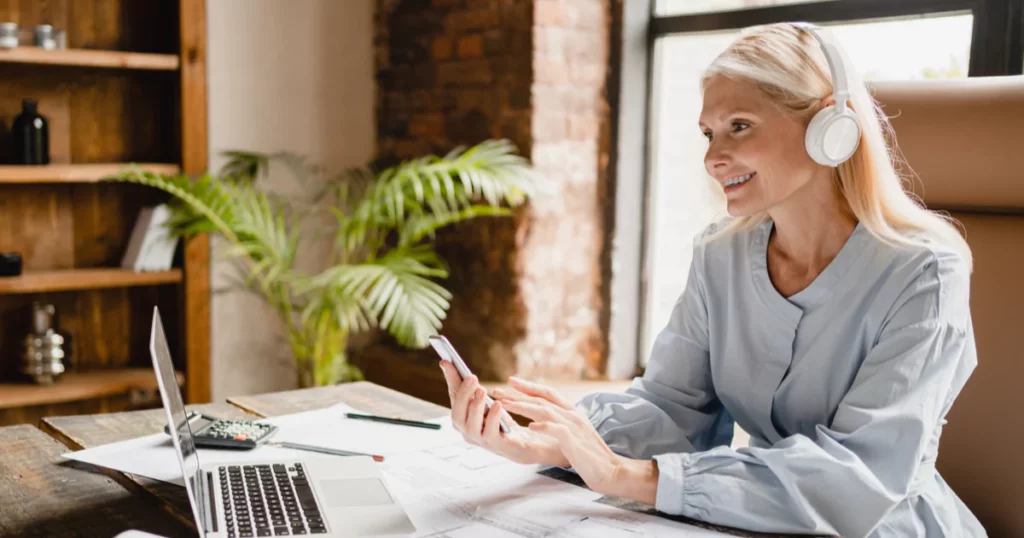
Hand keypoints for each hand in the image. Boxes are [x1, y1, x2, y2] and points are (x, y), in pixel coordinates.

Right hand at [439, 360, 568, 466]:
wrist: (526, 444)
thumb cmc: (503, 423)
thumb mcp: (485, 402)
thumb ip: (470, 387)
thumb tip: (449, 364)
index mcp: (464, 419)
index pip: (454, 398)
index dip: (450, 380)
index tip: (447, 361)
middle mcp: (468, 431)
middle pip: (457, 415)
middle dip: (463, 395)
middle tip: (471, 377)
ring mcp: (482, 441)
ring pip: (471, 426)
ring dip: (475, 406)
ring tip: (482, 390)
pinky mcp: (499, 446)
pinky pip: (491, 433)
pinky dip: (493, 418)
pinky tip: (498, 404)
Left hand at [496, 377, 657, 502]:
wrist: (612, 471)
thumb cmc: (591, 456)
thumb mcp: (575, 434)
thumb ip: (560, 424)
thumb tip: (539, 420)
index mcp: (572, 412)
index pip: (548, 393)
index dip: (529, 386)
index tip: (511, 381)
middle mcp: (572, 415)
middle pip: (542, 398)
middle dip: (518, 393)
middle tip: (498, 390)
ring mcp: (574, 427)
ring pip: (545, 410)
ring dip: (523, 406)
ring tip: (505, 404)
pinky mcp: (574, 441)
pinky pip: (556, 430)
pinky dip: (543, 427)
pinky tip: (529, 427)